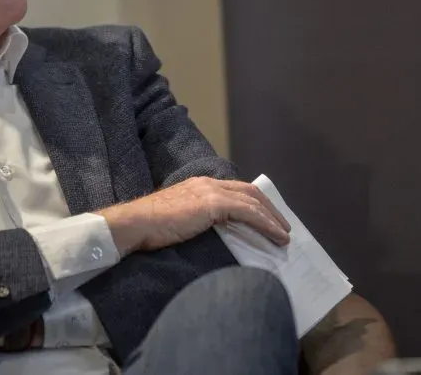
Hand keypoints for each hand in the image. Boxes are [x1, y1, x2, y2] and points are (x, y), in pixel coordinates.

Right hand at [99, 176, 290, 254]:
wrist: (135, 223)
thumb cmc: (150, 228)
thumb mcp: (179, 220)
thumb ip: (196, 220)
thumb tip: (214, 236)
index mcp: (199, 186)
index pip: (235, 190)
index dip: (254, 203)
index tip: (266, 218)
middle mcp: (208, 183)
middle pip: (249, 192)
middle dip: (269, 209)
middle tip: (282, 227)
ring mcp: (211, 191)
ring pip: (253, 201)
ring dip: (272, 218)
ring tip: (284, 235)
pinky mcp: (213, 203)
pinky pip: (249, 212)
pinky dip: (266, 224)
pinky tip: (276, 236)